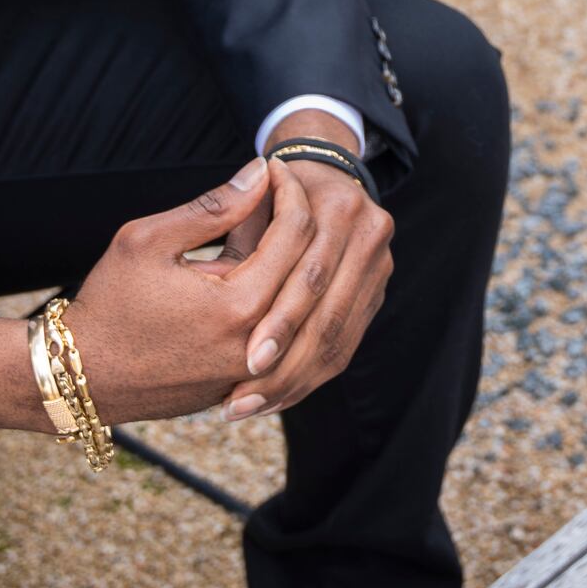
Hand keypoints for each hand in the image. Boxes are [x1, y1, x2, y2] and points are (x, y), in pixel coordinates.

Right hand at [0, 149, 386, 434]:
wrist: (83, 379)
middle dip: (297, 218)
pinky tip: (249, 260)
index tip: (272, 167)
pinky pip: (280, 328)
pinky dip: (276, 291)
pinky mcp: (247, 380)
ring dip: (289, 255)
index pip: (297, 234)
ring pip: (298, 299)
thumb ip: (212, 207)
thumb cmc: (109, 306)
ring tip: (256, 221)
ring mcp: (257, 369)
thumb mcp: (148, 241)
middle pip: (308, 266)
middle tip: (272, 188)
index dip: (289, 190)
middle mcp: (262, 343)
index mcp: (241, 306)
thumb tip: (261, 172)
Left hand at [223, 124, 393, 423]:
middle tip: (239, 402)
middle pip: (329, 316)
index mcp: (340, 208)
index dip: (281, 322)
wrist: (314, 178)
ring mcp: (380, 266)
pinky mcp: (375, 292)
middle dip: (285, 366)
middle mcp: (371, 235)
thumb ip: (224, 219)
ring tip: (248, 409)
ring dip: (293, 381)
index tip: (245, 361)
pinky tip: (273, 400)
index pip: (311, 278)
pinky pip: (345, 345)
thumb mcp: (241, 204)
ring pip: (338, 339)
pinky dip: (308, 377)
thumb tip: (206, 262)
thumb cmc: (261, 195)